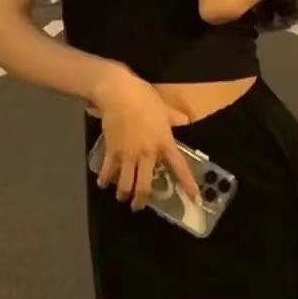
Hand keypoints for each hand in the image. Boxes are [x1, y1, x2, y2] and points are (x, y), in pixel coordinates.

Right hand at [90, 64, 202, 210]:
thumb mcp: (164, 107)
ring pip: (125, 184)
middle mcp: (147, 154)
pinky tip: (103, 183)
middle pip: (144, 186)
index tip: (194, 198)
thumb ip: (175, 117)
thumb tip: (186, 120)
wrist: (119, 93)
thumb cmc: (145, 98)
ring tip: (122, 196)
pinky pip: (108, 171)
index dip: (187, 184)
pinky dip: (104, 179)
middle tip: (138, 205)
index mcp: (164, 143)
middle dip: (140, 200)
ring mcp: (128, 154)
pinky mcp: (112, 151)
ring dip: (123, 193)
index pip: (179, 167)